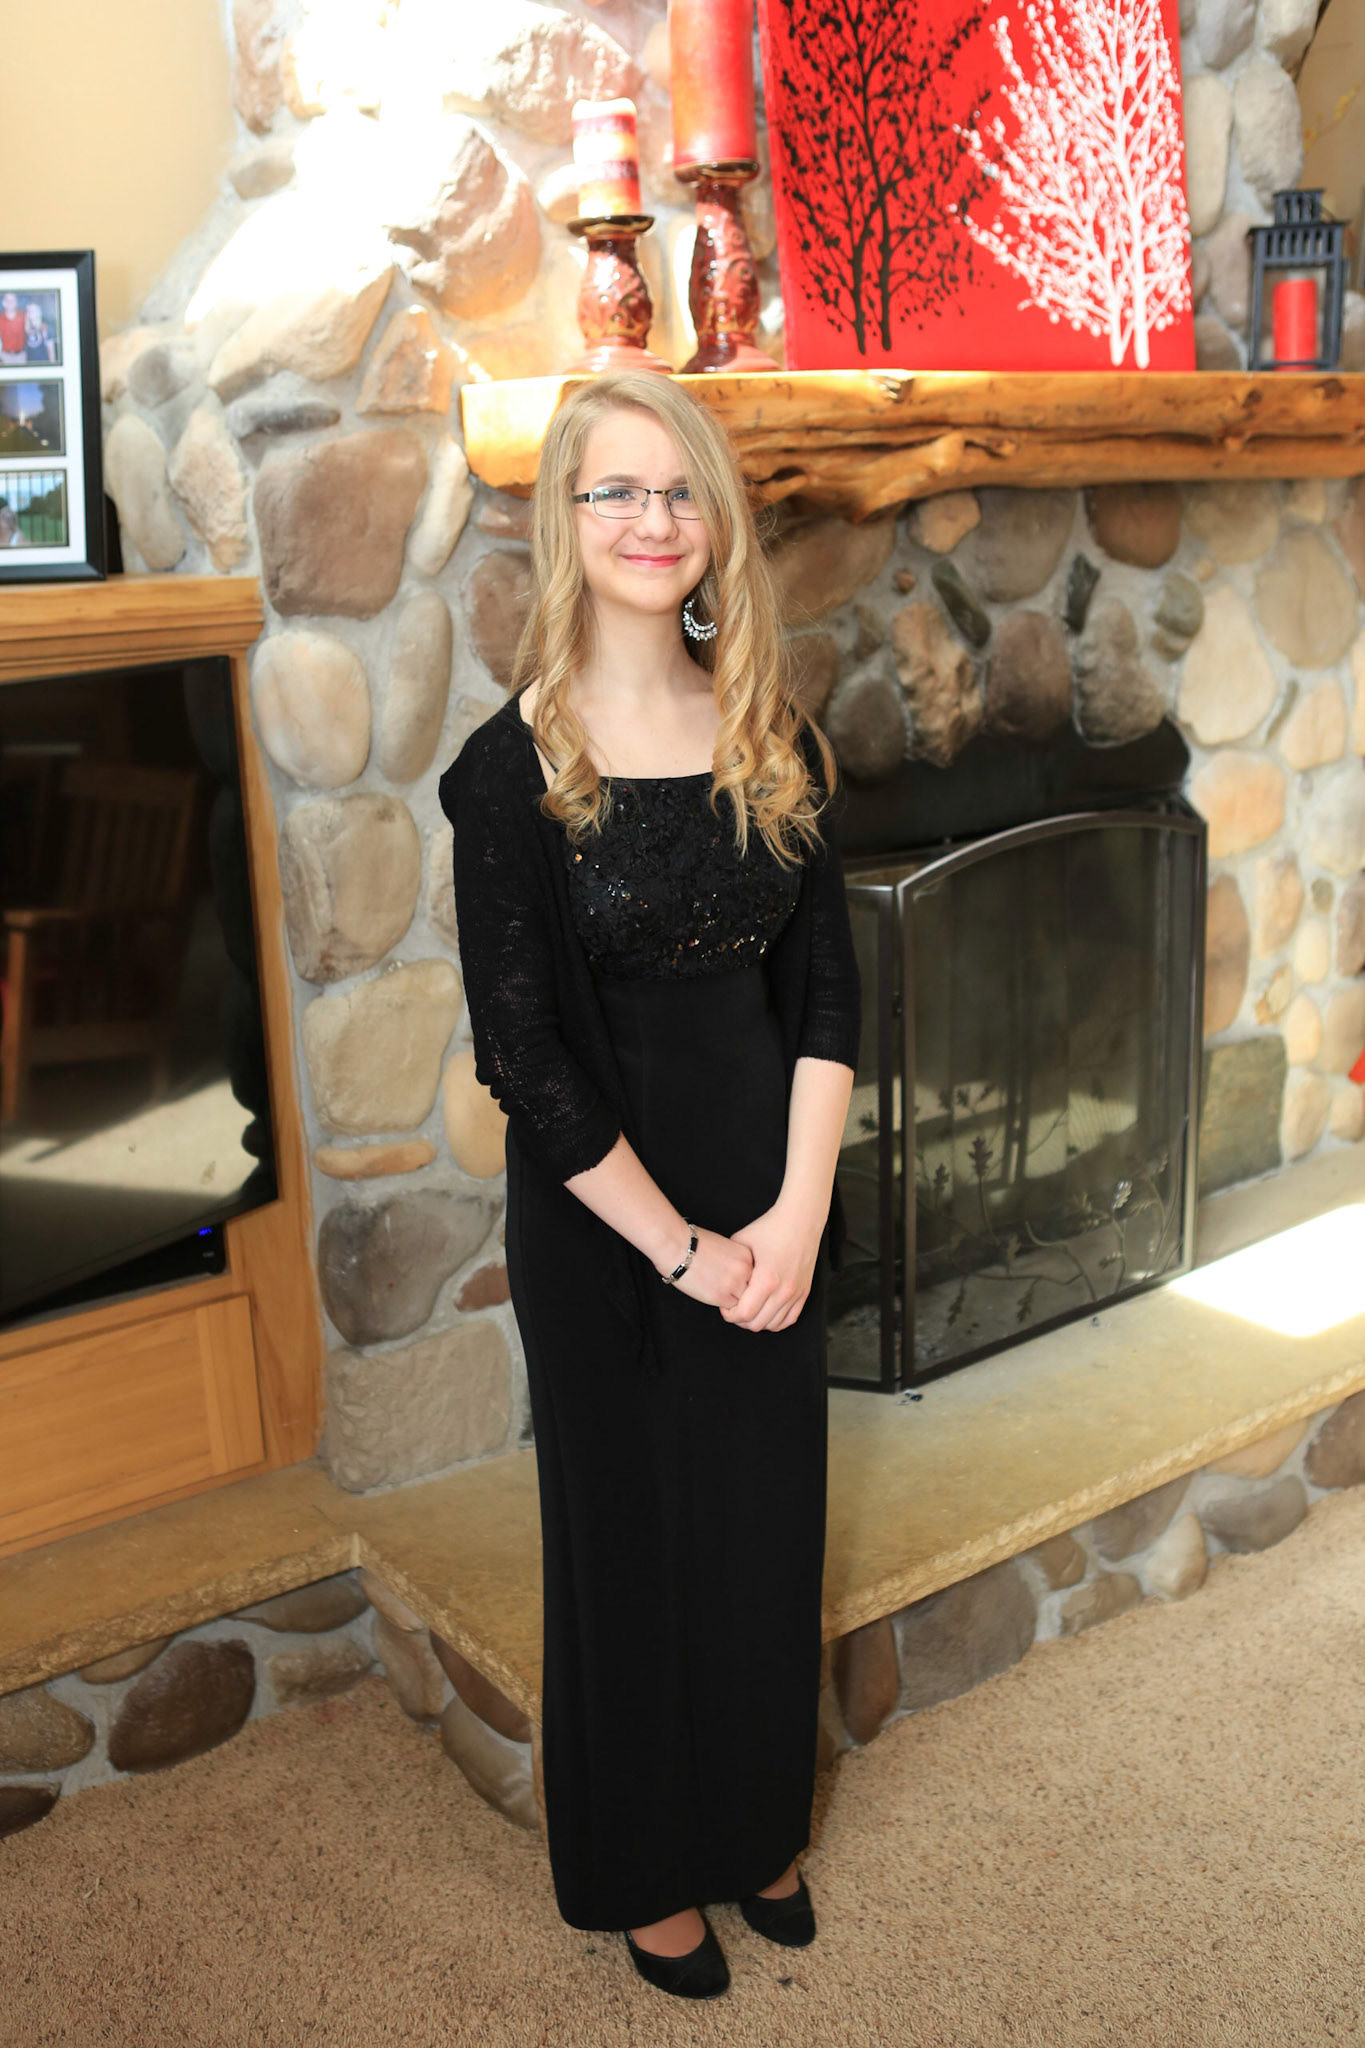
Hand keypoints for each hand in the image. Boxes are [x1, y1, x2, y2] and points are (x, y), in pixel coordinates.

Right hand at [665, 1227, 752, 1310]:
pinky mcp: (722, 1296)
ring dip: (732, 1300)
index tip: (729, 1276)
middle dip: (740, 1291)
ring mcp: (735, 1284)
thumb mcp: (724, 1247)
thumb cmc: (693, 1244)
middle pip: (752, 1291)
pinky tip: (711, 1293)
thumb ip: (736, 1262)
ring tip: (717, 1289)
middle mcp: (745, 1270)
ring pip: (743, 1303)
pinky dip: (722, 1306)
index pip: (755, 1276)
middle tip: (723, 1286)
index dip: (742, 1280)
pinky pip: (730, 1310)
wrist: (676, 1245)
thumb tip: (739, 1279)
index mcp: (747, 1255)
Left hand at [723, 1198, 824, 1332]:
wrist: (801, 1219)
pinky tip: (766, 1313)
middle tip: (734, 1310)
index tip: (725, 1307)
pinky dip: (776, 1321)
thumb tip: (719, 1276)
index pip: (745, 1314)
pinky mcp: (805, 1291)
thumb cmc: (771, 1227)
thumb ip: (731, 1263)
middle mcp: (783, 1290)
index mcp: (766, 1279)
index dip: (730, 1315)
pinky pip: (790, 1319)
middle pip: (757, 1324)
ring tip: (749, 1311)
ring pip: (774, 1325)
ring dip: (758, 1322)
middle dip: (741, 1320)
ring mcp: (796, 1292)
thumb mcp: (742, 1242)